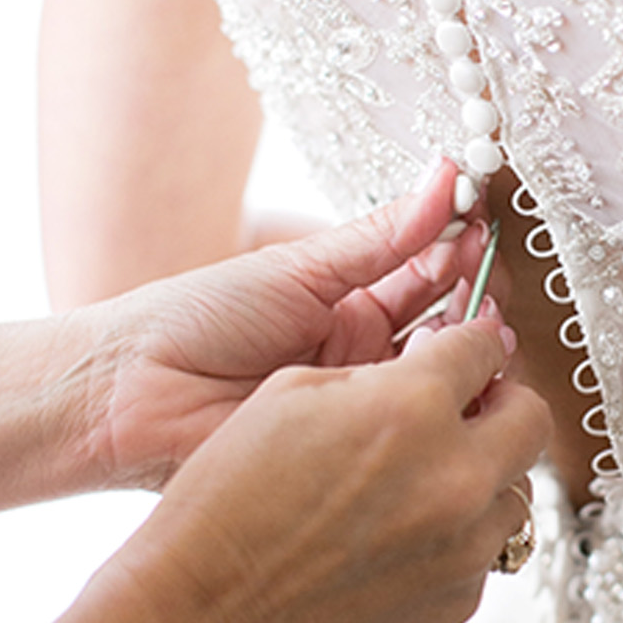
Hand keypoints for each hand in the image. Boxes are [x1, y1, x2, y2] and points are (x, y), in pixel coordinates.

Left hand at [88, 159, 491, 488]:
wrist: (132, 393)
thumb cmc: (196, 319)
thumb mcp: (297, 269)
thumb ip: (380, 236)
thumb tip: (445, 175)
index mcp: (346, 302)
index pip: (427, 271)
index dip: (461, 249)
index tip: (486, 222)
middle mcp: (361, 353)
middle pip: (446, 326)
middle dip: (474, 300)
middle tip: (489, 280)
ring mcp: (359, 401)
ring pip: (437, 378)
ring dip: (463, 351)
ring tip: (476, 326)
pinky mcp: (350, 447)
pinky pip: (407, 426)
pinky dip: (435, 403)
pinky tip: (449, 380)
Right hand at [109, 314, 551, 622]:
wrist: (207, 615)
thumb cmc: (228, 507)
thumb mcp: (288, 396)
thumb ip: (373, 374)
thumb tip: (424, 369)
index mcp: (410, 407)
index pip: (480, 349)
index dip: (465, 346)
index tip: (458, 355)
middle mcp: (455, 475)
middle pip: (531, 417)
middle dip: (499, 405)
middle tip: (462, 412)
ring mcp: (464, 545)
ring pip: (515, 492)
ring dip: (479, 477)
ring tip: (415, 488)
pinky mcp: (460, 602)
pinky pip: (482, 552)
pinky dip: (452, 538)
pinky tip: (392, 541)